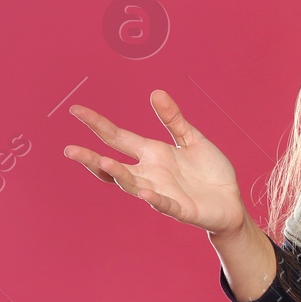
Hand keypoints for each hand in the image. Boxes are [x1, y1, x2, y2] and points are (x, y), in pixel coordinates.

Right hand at [63, 90, 249, 235]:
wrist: (231, 202)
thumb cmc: (209, 172)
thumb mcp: (192, 139)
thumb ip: (174, 120)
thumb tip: (156, 92)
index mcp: (152, 154)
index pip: (118, 137)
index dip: (97, 124)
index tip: (76, 109)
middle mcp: (150, 174)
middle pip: (114, 166)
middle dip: (92, 158)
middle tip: (70, 150)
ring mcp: (162, 192)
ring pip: (132, 185)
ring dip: (119, 175)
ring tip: (105, 163)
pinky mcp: (180, 209)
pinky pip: (163, 205)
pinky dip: (153, 200)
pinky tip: (144, 194)